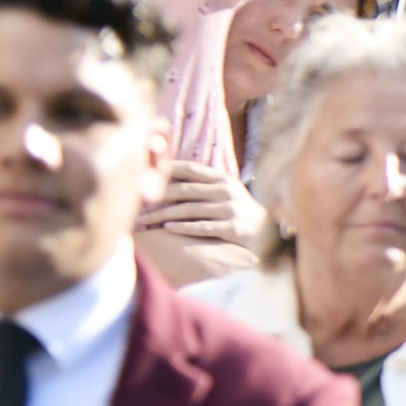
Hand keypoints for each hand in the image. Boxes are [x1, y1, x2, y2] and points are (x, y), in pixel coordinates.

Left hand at [139, 160, 263, 253]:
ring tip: (144, 220)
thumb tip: (167, 180)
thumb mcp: (227, 194)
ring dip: (163, 214)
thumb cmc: (240, 215)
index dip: (166, 170)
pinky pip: (202, 226)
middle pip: (184, 190)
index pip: (190, 169)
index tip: (143, 175)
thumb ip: (203, 186)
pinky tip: (166, 228)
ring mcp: (231, 209)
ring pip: (189, 209)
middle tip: (136, 204)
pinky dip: (183, 227)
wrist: (269, 236)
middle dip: (157, 197)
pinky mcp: (233, 228)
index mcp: (223, 179)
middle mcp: (226, 191)